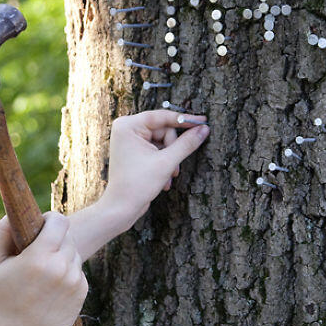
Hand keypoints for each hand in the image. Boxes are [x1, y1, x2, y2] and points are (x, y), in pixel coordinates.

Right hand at [0, 213, 87, 325]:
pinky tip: (51, 286)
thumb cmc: (0, 301)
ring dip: (62, 255)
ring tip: (43, 271)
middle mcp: (61, 267)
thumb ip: (2, 235)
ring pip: (74, 253)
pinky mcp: (82, 292)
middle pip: (67, 236)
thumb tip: (11, 215)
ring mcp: (74, 280)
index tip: (42, 224)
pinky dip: (67, 272)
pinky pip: (77, 271)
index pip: (60, 221)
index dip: (51, 219)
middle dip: (55, 238)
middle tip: (39, 249)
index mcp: (40, 257)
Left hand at [99, 110, 209, 228]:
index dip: (184, 119)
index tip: (203, 121)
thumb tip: (204, 129)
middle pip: (164, 129)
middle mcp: (127, 129)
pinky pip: (156, 148)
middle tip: (174, 166)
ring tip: (168, 175)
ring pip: (163, 140)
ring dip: (169, 158)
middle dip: (172, 149)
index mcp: (129, 126)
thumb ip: (187, 144)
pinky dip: (163, 161)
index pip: (162, 116)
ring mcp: (130, 139)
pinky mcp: (134, 150)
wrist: (121, 208)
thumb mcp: (167, 162)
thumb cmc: (137, 185)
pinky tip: (163, 178)